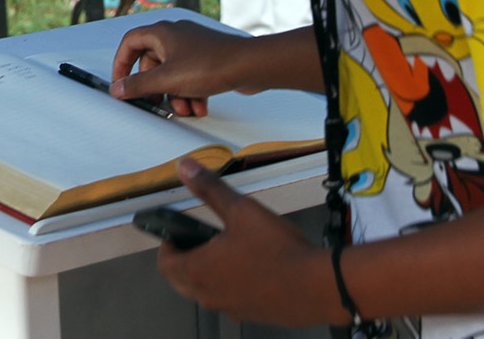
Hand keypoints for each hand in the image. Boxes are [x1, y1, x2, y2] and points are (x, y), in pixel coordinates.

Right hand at [109, 20, 256, 116]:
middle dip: (156, 88)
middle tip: (156, 103)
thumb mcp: (167, 80)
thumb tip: (118, 89)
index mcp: (162, 33)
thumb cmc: (211, 65)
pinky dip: (191, 92)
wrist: (250, 65)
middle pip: (153, 63)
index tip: (121, 83)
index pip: (130, 43)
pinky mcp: (208, 59)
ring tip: (185, 110)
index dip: (121, 63)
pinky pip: (190, 76)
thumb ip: (139, 85)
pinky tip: (199, 107)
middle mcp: (176, 36)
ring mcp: (193, 47)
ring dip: (176, 95)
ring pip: (173, 73)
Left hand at [157, 160, 342, 327]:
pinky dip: (231, 288)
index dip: (167, 246)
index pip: (165, 263)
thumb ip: (211, 189)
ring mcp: (231, 309)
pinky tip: (251, 272)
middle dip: (183, 262)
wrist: (318, 285)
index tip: (177, 235)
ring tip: (225, 254)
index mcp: (199, 270)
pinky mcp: (253, 315)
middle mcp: (210, 295)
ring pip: (206, 294)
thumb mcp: (241, 210)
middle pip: (181, 281)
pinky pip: (231, 302)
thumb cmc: (278, 250)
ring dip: (207, 276)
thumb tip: (186, 168)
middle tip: (196, 244)